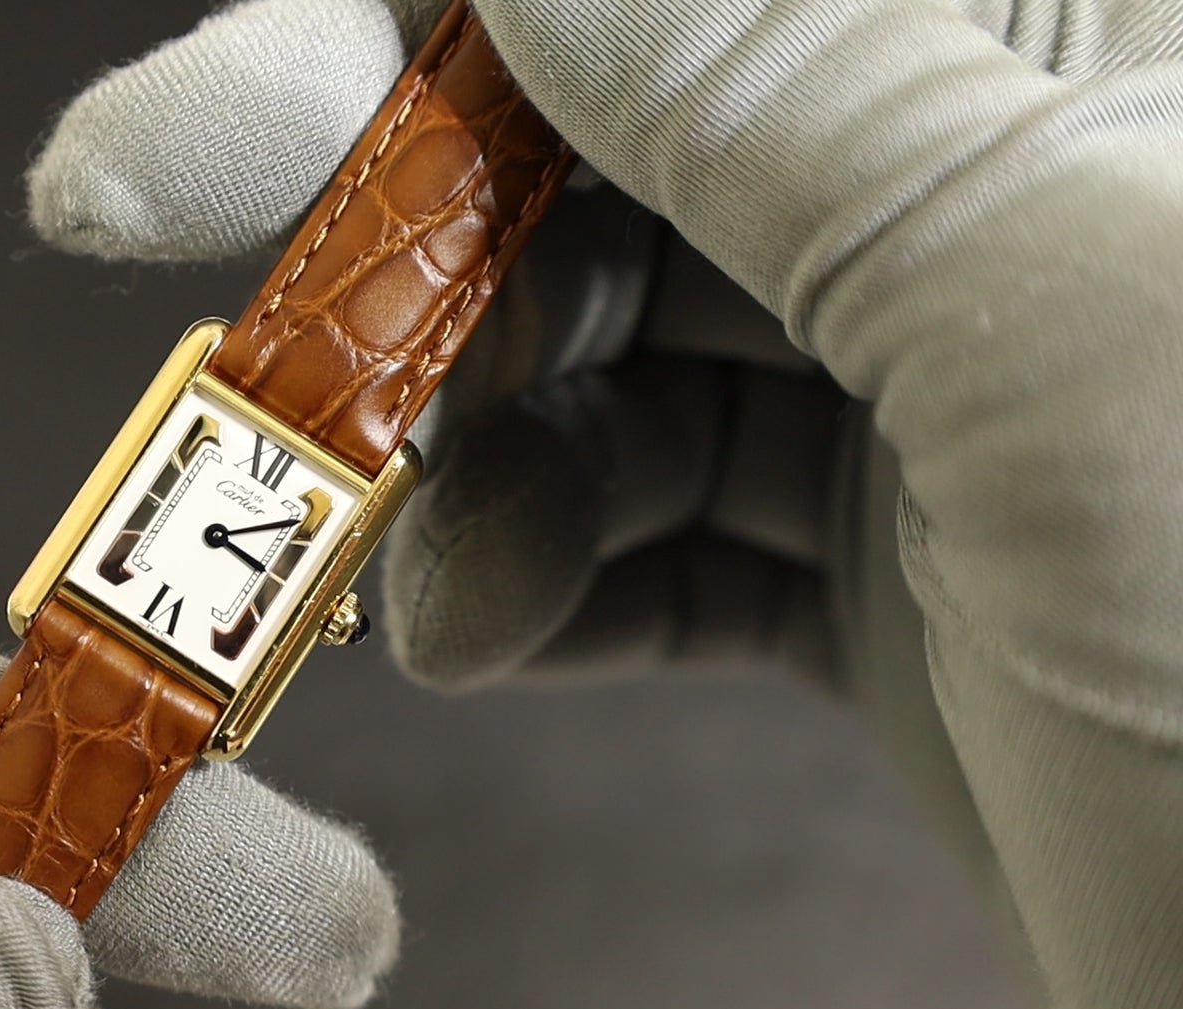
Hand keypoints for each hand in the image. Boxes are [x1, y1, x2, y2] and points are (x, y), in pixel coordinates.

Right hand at [24, 0, 1182, 1008]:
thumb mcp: (1060, 331)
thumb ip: (784, 83)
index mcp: (1120, 38)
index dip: (457, 12)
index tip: (253, 98)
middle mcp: (1038, 175)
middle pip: (642, 129)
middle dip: (426, 241)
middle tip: (234, 309)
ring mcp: (970, 373)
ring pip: (627, 335)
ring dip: (482, 450)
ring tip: (429, 583)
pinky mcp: (917, 551)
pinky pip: (674, 509)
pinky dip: (555, 566)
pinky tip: (488, 628)